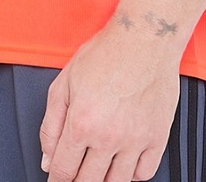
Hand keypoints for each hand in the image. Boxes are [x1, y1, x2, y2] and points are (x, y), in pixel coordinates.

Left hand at [39, 23, 180, 181]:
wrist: (145, 37)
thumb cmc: (106, 52)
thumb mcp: (64, 82)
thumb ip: (50, 125)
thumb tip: (47, 159)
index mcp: (81, 123)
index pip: (63, 171)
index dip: (56, 180)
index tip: (58, 179)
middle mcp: (108, 136)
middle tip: (76, 173)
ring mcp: (135, 140)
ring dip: (103, 179)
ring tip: (99, 167)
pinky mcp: (158, 137)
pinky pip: (144, 173)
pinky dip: (132, 173)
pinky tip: (124, 161)